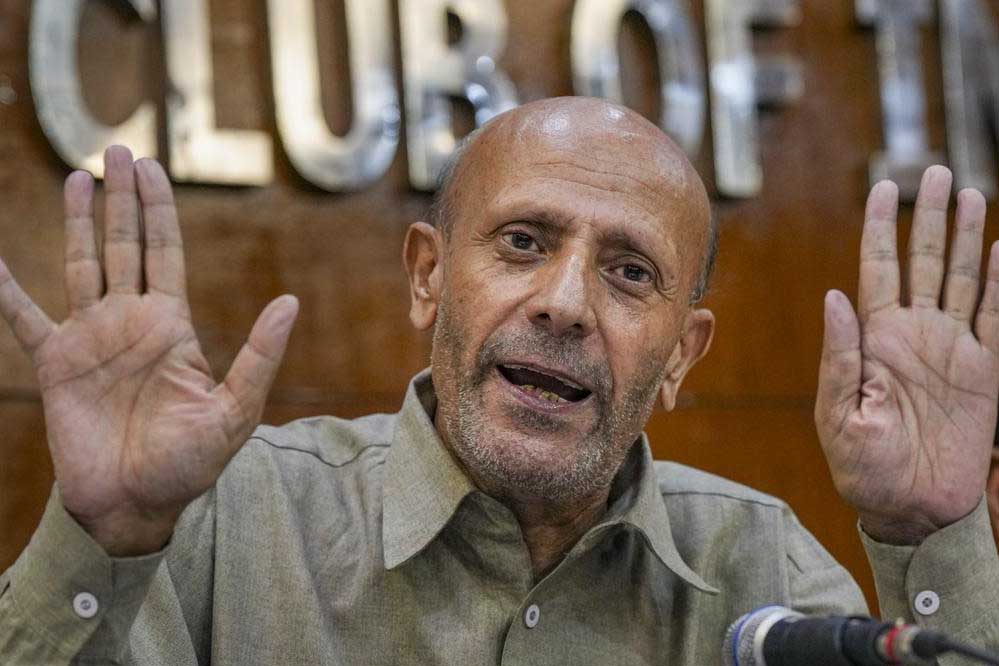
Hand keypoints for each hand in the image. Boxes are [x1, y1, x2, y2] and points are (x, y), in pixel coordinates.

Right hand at [0, 147, 298, 555]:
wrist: (137, 504)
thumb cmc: (191, 463)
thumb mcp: (235, 409)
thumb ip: (259, 355)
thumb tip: (290, 301)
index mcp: (172, 326)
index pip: (165, 252)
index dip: (158, 209)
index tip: (150, 168)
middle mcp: (131, 322)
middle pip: (125, 245)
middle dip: (123, 198)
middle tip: (117, 150)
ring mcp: (91, 339)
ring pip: (81, 264)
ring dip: (78, 222)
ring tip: (77, 178)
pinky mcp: (56, 364)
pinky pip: (21, 317)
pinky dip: (5, 289)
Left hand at [816, 166, 997, 544]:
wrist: (911, 508)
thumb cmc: (864, 468)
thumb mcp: (838, 414)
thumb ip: (839, 355)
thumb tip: (835, 296)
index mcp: (874, 340)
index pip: (877, 268)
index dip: (880, 228)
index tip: (883, 187)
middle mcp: (913, 334)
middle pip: (923, 260)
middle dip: (927, 216)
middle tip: (933, 171)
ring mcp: (951, 350)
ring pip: (962, 278)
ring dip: (965, 235)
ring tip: (967, 191)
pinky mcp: (985, 372)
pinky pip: (998, 317)